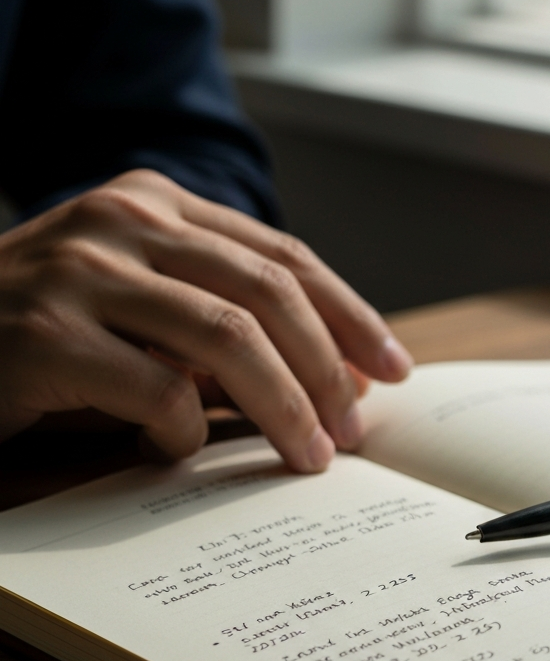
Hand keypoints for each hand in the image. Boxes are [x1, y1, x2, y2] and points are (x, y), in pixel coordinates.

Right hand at [0, 169, 412, 471]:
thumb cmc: (48, 332)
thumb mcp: (142, 310)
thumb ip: (226, 328)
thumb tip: (339, 381)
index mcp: (156, 204)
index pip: (283, 256)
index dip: (349, 315)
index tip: (393, 369)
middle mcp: (124, 222)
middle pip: (270, 292)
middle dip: (329, 369)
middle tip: (355, 431)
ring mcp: (82, 272)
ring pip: (230, 337)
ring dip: (286, 407)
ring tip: (311, 457)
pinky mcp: (46, 333)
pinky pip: (157, 392)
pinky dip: (183, 433)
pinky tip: (176, 450)